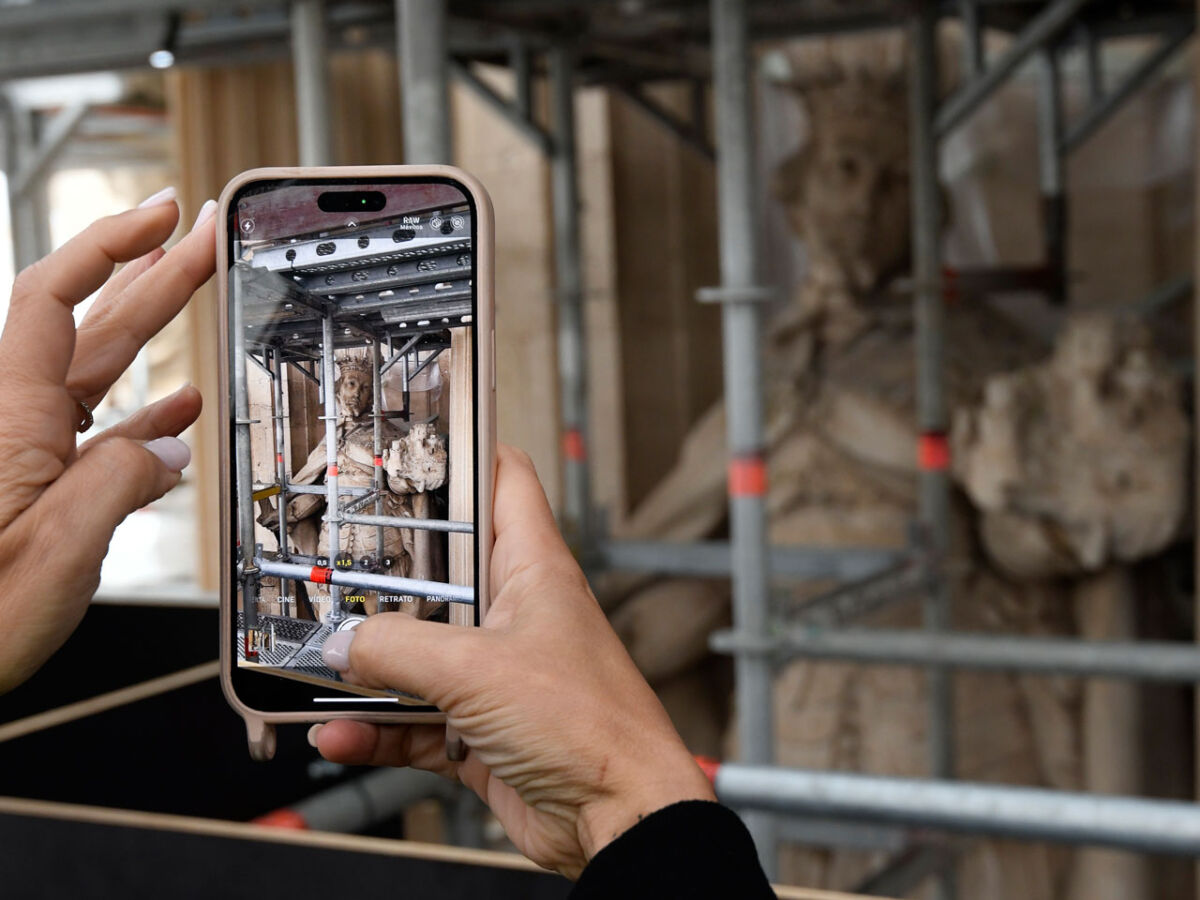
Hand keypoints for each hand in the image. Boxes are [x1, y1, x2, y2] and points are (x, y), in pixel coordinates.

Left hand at [0, 189, 215, 692]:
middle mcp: (11, 425)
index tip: (163, 215)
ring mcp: (21, 457)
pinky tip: (176, 411)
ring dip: (149, 330)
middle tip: (204, 235)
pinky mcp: (31, 492)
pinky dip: (141, 416)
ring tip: (194, 291)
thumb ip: (121, 483)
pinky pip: (93, 436)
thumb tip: (169, 447)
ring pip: (93, 374)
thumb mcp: (55, 554)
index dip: (112, 245)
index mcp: (10, 421)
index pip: (56, 298)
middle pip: (87, 323)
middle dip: (151, 272)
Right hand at [312, 445, 714, 877]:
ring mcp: (498, 674)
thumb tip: (338, 644)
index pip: (503, 482)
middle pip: (441, 573)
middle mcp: (516, 614)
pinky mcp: (483, 731)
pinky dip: (377, 729)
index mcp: (533, 569)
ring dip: (368, 667)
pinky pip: (416, 721)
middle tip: (326, 565)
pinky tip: (339, 734)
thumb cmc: (588, 724)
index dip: (460, 453)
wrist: (620, 818)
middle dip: (383, 574)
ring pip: (419, 654)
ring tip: (313, 665)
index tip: (403, 445)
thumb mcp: (476, 670)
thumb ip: (397, 651)